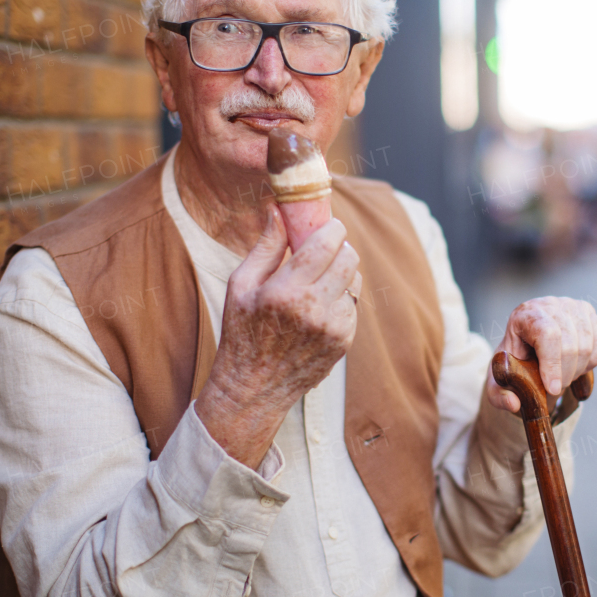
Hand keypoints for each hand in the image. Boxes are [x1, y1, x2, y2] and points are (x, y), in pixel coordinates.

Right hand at [197, 206, 360, 467]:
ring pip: (355, 280)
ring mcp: (334, 327)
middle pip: (349, 257)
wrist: (253, 387)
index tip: (327, 224)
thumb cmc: (241, 332)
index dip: (332, 228)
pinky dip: (341, 298)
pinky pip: (354, 305)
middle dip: (340, 246)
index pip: (327, 243)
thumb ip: (266, 245)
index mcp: (286, 291)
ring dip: (341, 273)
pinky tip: (318, 307)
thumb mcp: (241, 285)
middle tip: (324, 248)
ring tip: (317, 280)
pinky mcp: (344, 341)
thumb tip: (278, 208)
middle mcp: (314, 309)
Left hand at [485, 296, 596, 413]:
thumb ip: (499, 396)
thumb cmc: (514, 365)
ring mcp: (572, 306)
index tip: (553, 389)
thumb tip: (514, 403)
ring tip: (564, 376)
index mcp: (523, 315)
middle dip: (565, 373)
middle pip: (569, 342)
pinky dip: (594, 359)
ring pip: (587, 342)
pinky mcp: (590, 314)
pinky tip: (579, 366)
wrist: (528, 352)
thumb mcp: (499, 382)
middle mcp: (549, 305)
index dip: (552, 364)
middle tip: (556, 388)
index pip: (546, 333)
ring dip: (578, 368)